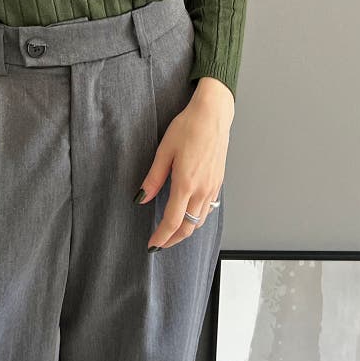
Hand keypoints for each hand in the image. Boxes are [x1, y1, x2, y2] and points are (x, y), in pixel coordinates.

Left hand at [138, 77, 232, 250]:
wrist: (213, 115)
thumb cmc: (188, 128)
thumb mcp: (164, 151)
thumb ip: (153, 178)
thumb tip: (141, 198)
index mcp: (186, 183)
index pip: (173, 221)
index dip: (161, 237)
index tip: (152, 245)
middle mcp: (202, 190)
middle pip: (188, 227)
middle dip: (173, 239)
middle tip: (160, 244)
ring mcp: (213, 187)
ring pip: (200, 220)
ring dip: (186, 230)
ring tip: (172, 232)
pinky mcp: (218, 182)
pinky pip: (208, 209)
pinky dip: (196, 218)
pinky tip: (188, 214)